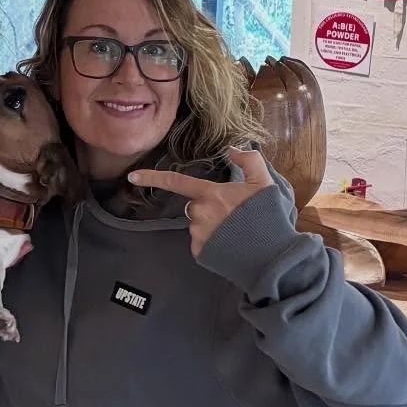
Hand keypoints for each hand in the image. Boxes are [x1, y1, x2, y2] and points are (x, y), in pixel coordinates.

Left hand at [128, 148, 273, 256]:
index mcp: (211, 194)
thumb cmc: (269, 218)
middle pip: (195, 204)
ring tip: (236, 231)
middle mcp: (199, 213)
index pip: (176, 182)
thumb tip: (232, 149)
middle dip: (209, 206)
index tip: (132, 176)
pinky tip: (230, 243)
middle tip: (235, 214)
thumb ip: (249, 160)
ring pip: (198, 223)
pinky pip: (200, 241)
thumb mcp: (266, 184)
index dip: (152, 178)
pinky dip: (212, 240)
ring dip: (212, 224)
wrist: (273, 257)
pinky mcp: (199, 252)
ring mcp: (197, 234)